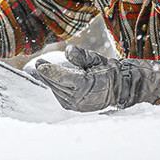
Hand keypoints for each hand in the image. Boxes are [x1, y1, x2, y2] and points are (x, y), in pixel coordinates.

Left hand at [35, 46, 159, 111]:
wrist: (121, 89)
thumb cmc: (108, 71)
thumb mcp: (97, 60)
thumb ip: (82, 56)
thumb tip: (68, 50)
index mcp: (87, 85)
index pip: (64, 78)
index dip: (51, 71)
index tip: (40, 64)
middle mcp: (81, 97)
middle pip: (58, 85)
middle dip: (47, 74)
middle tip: (38, 63)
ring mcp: (78, 105)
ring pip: (58, 91)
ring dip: (49, 81)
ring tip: (43, 69)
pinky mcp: (76, 108)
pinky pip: (61, 97)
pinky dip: (55, 88)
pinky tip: (52, 80)